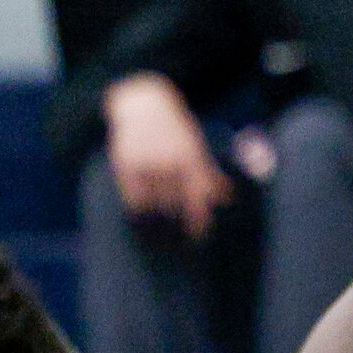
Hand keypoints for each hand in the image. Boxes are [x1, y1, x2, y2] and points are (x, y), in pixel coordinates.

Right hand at [104, 73, 232, 239]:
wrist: (144, 104)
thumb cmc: (175, 129)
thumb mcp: (195, 145)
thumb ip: (208, 173)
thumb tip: (226, 197)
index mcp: (191, 159)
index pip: (197, 199)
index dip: (198, 222)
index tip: (198, 239)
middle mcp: (170, 163)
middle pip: (175, 207)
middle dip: (177, 228)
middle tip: (177, 247)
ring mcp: (147, 164)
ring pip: (153, 206)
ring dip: (156, 226)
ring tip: (158, 241)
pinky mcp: (126, 166)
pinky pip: (133, 199)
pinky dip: (138, 213)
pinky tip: (141, 222)